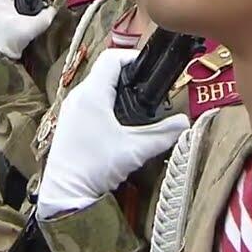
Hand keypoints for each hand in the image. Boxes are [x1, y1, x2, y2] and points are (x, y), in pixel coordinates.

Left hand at [36, 48, 189, 219]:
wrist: (66, 193)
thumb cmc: (96, 167)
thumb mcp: (136, 150)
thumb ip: (164, 134)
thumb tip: (186, 122)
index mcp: (92, 94)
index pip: (112, 58)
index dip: (133, 57)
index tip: (150, 66)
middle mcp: (78, 95)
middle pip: (105, 71)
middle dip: (128, 75)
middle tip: (149, 86)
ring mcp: (71, 108)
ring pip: (96, 86)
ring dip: (116, 89)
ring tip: (137, 102)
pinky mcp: (69, 121)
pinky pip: (88, 100)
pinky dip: (105, 101)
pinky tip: (119, 119)